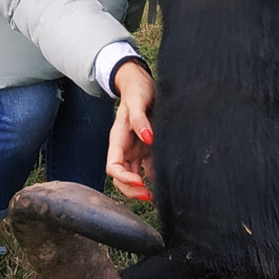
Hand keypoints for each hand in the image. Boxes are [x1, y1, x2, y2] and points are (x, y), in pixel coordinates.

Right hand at [106, 61, 155, 201]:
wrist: (142, 82)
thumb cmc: (138, 90)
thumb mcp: (137, 100)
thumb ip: (139, 118)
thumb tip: (147, 137)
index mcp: (117, 140)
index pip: (113, 167)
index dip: (123, 178)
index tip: (139, 182)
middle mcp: (125, 148)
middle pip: (122, 177)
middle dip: (131, 189)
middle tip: (148, 196)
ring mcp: (136, 149)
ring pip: (134, 176)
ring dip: (141, 188)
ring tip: (156, 195)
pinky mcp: (147, 148)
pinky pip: (148, 168)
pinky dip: (154, 177)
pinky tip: (165, 182)